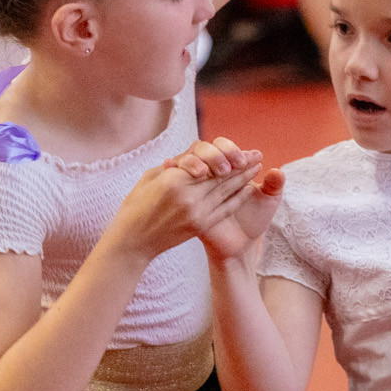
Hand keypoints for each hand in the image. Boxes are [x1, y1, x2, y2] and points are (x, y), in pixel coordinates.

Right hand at [111, 141, 262, 261]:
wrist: (133, 241)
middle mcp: (189, 196)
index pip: (207, 165)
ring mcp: (196, 213)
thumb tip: (193, 155)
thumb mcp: (150, 177)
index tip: (242, 150)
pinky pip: (223, 208)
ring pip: (226, 192)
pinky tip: (247, 189)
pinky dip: (237, 197)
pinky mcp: (200, 226)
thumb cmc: (135, 205)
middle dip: (242, 165)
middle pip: (221, 177)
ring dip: (244, 179)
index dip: (227, 156)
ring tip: (257, 167)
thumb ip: (174, 166)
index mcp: (174, 181)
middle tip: (257, 154)